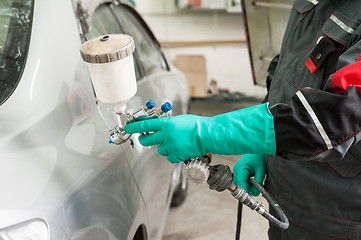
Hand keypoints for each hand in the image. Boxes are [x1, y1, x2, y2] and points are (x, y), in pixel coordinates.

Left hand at [125, 103, 275, 162]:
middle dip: (145, 140)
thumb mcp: (181, 120)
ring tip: (175, 144)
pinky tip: (180, 150)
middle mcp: (166, 135)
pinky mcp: (177, 155)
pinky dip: (173, 155)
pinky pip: (170, 157)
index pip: (146, 124)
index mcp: (166, 124)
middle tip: (145, 139)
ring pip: (160, 150)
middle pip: (148, 139)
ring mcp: (171, 146)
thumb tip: (163, 127)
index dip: (135, 126)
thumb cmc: (198, 125)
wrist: (208, 134)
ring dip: (164, 147)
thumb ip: (170, 124)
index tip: (129, 127)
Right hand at [233, 154, 265, 195]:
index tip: (249, 199)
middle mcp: (236, 170)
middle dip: (247, 189)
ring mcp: (236, 171)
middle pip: (238, 186)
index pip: (240, 184)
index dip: (244, 192)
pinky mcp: (237, 173)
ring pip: (239, 185)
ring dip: (247, 187)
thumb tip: (255, 193)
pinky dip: (246, 184)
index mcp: (241, 168)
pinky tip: (252, 180)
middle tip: (257, 188)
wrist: (256, 151)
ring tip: (255, 181)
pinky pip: (240, 182)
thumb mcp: (261, 170)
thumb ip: (258, 182)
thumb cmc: (258, 157)